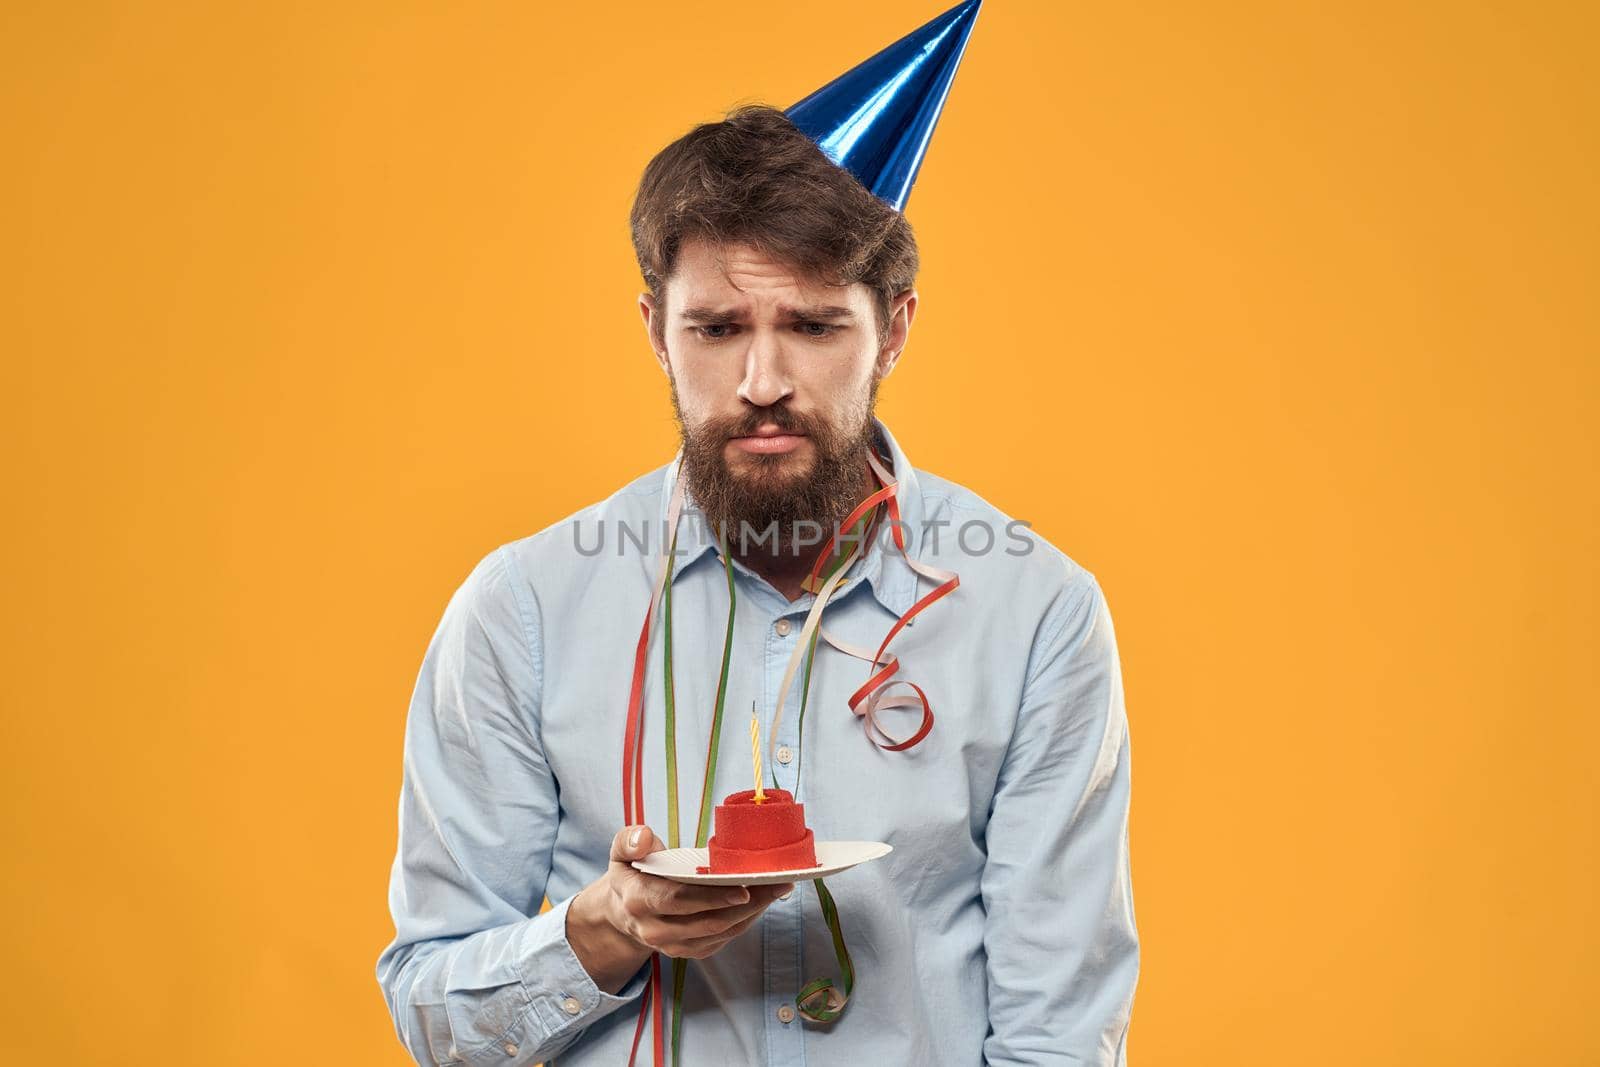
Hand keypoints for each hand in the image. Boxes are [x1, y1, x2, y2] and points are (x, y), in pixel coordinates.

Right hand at [567, 824, 794, 992]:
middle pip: (708, 920)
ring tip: (778, 887)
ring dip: (754, 912)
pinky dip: (746, 920)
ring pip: (721, 932)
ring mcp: (674, 946)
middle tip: (777, 882)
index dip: (712, 897)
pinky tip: (763, 900)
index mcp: (639, 902)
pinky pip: (724, 938)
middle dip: (748, 903)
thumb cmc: (632, 873)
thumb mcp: (621, 851)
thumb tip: (643, 839)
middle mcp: (656, 930)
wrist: (624, 911)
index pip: (678, 901)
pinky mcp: (690, 951)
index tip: (743, 888)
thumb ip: (629, 840)